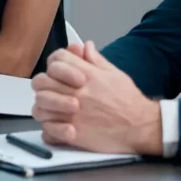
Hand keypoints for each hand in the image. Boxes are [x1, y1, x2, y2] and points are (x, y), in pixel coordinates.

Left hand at [31, 41, 161, 155]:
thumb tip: (84, 46)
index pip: (57, 59)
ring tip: (53, 109)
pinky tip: (58, 125)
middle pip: (41, 81)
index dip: (55, 63)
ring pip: (39, 106)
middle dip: (44, 83)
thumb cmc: (128, 100)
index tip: (58, 71)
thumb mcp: (114, 73)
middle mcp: (77, 92)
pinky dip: (48, 128)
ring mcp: (73, 114)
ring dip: (43, 106)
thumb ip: (95, 59)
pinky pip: (47, 130)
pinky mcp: (74, 134)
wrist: (141, 127)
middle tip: (52, 90)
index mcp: (87, 75)